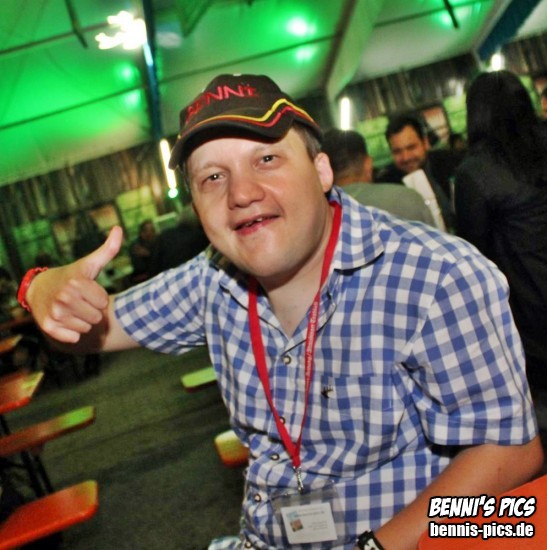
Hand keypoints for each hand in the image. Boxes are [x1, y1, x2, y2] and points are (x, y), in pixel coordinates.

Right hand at [27, 226, 122, 342]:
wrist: (40, 288)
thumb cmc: (73, 276)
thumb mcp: (90, 264)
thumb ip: (108, 249)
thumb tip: (119, 228)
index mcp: (77, 282)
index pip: (104, 302)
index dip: (98, 297)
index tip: (87, 290)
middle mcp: (64, 297)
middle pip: (97, 317)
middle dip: (92, 310)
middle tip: (80, 301)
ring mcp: (55, 313)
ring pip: (87, 328)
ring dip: (82, 321)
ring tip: (72, 308)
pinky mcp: (48, 326)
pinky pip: (74, 337)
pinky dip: (72, 332)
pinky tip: (64, 319)